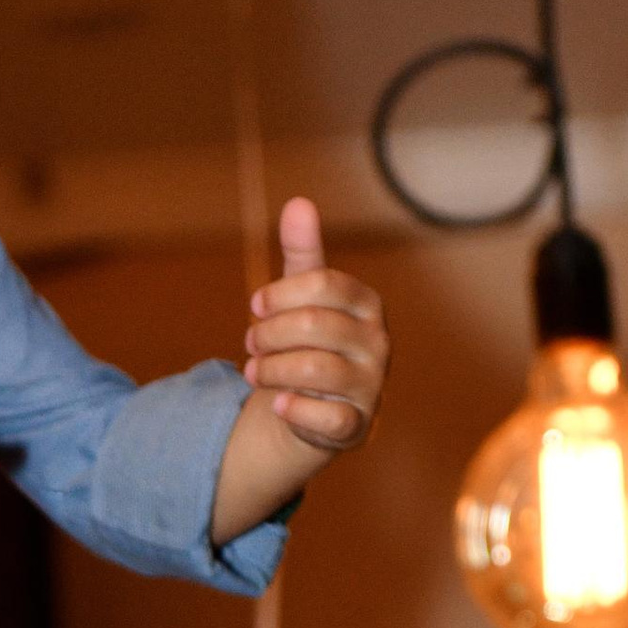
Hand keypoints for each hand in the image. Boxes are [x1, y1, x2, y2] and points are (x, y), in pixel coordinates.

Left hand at [242, 198, 388, 457]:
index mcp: (367, 304)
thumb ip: (303, 253)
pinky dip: (296, 410)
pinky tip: (277, 404)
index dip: (280, 294)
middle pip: (315, 325)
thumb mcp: (305, 297)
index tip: (255, 306)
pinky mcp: (358, 425)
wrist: (315, 407)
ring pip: (317, 369)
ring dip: (271, 370)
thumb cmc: (310, 342)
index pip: (324, 284)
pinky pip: (331, 418)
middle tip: (249, 343)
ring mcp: (372, 386)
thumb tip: (299, 202)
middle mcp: (378, 343)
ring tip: (253, 371)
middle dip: (269, 333)